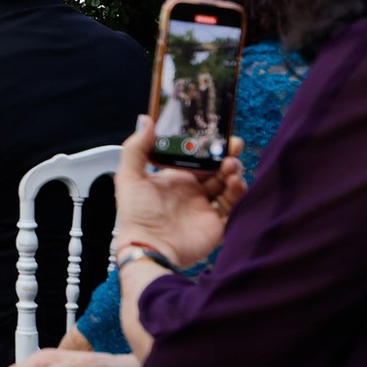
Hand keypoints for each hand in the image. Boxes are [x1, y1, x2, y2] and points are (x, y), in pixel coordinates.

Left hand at [111, 119, 232, 272]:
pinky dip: (237, 193)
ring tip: (231, 166)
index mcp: (175, 179)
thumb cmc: (136, 215)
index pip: (196, 158)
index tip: (216, 134)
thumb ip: (136, 148)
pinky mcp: (218, 224)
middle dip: (225, 156)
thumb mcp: (129, 177)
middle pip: (216, 169)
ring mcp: (206, 208)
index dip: (206, 147)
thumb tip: (147, 119)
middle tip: (233, 146)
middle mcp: (192, 192)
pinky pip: (233, 206)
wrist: (150, 247)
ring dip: (232, 172)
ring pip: (227, 185)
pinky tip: (235, 183)